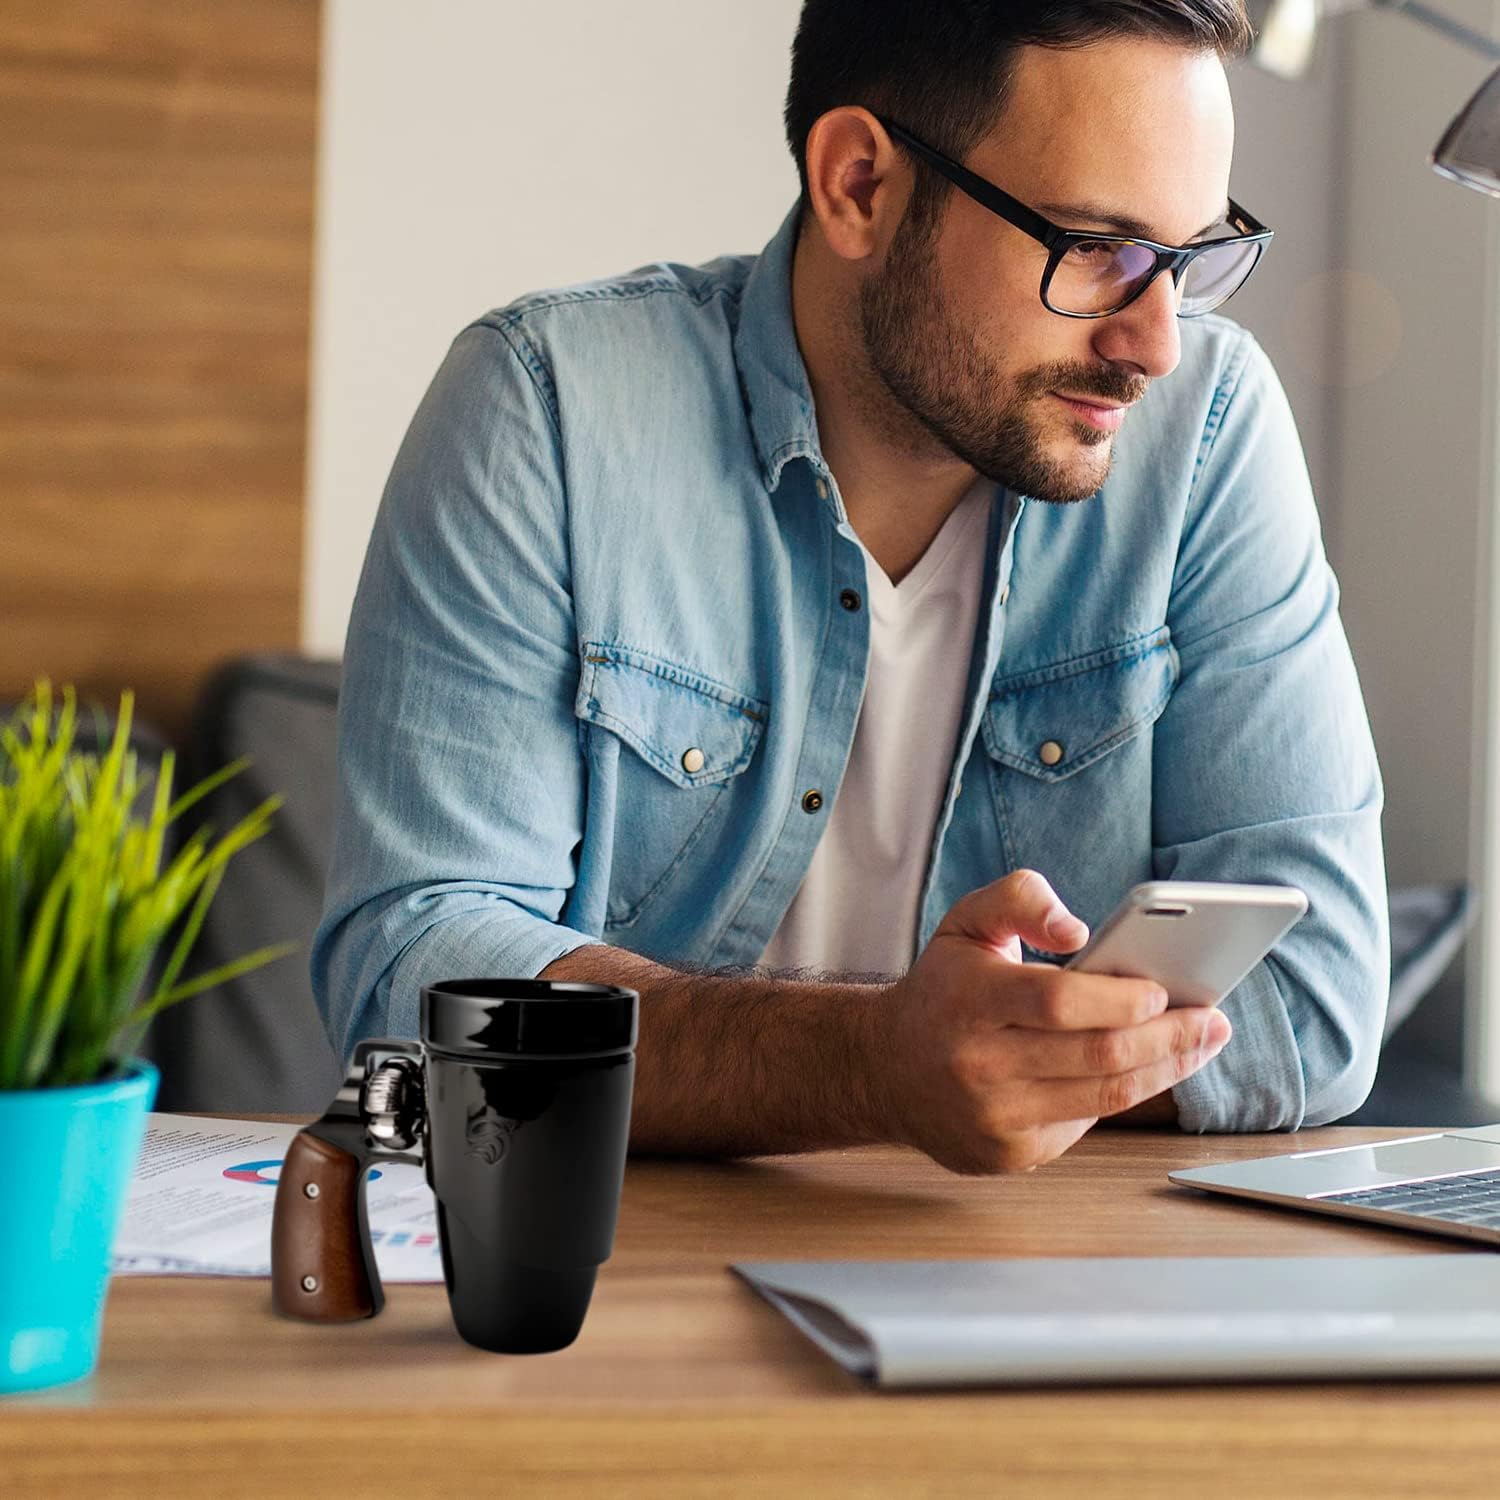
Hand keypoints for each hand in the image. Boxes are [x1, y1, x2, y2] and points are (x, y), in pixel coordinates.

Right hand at [871, 869, 1231, 1174]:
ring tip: (1201, 1043)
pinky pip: (1085, 1125)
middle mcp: (977, 1064)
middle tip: (1212, 1019)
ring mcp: (993, 1117)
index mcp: (968, 1000)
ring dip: (1166, 1069)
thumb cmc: (942, 989)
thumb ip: (1021, 899)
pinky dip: (1122, 1095)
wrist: (885, 1070)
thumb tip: (1079, 931)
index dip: (1122, 998)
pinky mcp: (1008, 1154)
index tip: (1166, 989)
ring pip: (1104, 1098)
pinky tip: (1146, 1069)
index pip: (1059, 1001)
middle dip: (1169, 1037)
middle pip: (1098, 1055)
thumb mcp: (966, 923)